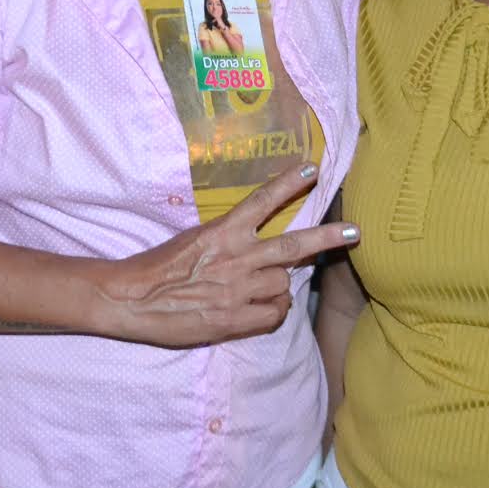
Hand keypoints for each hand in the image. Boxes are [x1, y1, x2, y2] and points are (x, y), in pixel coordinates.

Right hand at [97, 164, 356, 348]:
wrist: (133, 298)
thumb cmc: (158, 267)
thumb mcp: (193, 241)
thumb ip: (226, 240)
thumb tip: (251, 242)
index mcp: (222, 231)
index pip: (262, 201)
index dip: (289, 183)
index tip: (312, 169)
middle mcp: (236, 257)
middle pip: (293, 246)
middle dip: (328, 237)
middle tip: (355, 232)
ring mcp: (238, 289)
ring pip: (283, 284)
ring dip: (278, 287)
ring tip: (262, 289)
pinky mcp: (234, 318)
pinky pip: (273, 315)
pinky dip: (273, 311)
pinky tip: (262, 310)